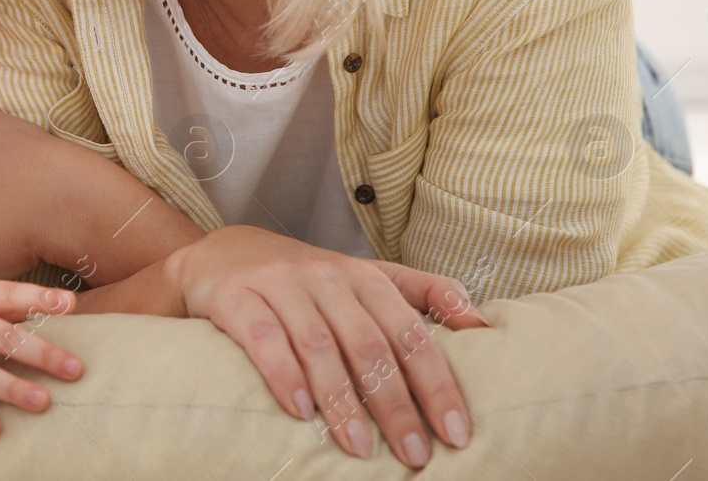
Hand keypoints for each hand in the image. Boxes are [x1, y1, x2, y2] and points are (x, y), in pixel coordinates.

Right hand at [171, 224, 489, 468]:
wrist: (222, 254)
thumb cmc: (305, 280)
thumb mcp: (366, 277)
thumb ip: (425, 293)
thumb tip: (485, 326)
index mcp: (365, 277)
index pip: (411, 333)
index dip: (437, 384)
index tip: (457, 433)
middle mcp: (326, 277)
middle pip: (370, 344)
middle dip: (396, 405)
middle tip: (414, 455)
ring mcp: (280, 285)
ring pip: (319, 344)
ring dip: (343, 401)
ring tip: (360, 448)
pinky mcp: (236, 297)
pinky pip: (262, 337)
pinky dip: (283, 375)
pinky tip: (300, 412)